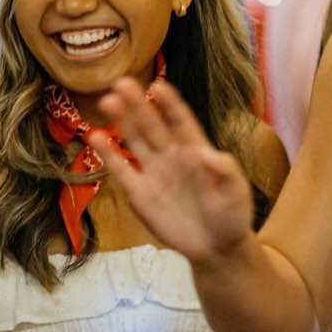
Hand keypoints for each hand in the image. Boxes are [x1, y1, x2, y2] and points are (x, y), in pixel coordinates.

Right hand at [92, 78, 254, 264]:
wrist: (216, 248)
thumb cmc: (231, 214)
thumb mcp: (236, 190)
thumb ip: (224, 170)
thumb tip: (206, 153)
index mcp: (196, 149)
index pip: (180, 121)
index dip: (170, 104)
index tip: (158, 85)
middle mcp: (171, 155)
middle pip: (152, 124)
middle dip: (138, 105)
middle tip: (122, 83)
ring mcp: (153, 172)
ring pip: (134, 140)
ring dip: (122, 121)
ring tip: (108, 101)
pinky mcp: (139, 193)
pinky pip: (122, 170)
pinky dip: (108, 155)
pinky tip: (96, 137)